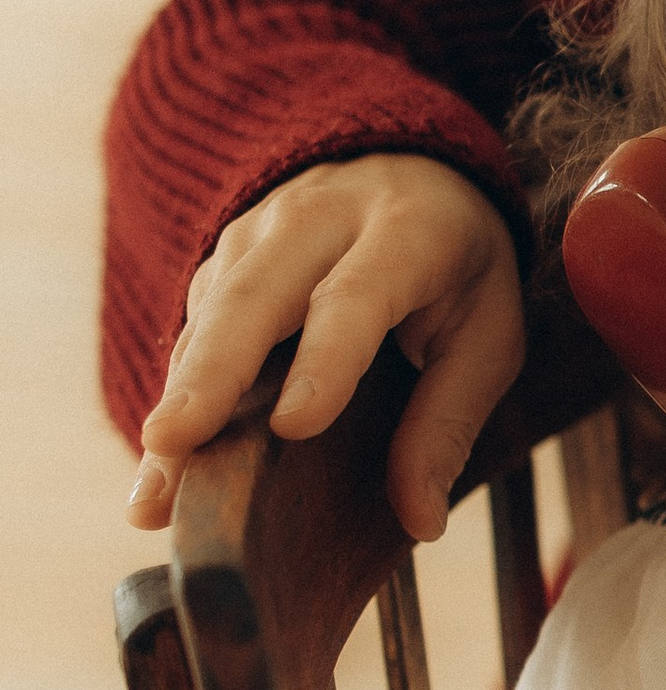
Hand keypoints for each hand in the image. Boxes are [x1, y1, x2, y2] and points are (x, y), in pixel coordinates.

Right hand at [128, 155, 524, 544]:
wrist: (413, 169)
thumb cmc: (458, 268)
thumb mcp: (488, 334)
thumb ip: (450, 421)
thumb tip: (422, 520)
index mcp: (405, 230)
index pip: (355, 296)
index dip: (326, 360)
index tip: (293, 426)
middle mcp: (319, 219)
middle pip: (253, 297)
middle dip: (209, 376)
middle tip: (171, 445)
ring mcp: (258, 232)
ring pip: (209, 317)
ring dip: (177, 403)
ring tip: (153, 490)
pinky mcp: (222, 259)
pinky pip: (194, 328)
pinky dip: (177, 396)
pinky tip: (163, 465)